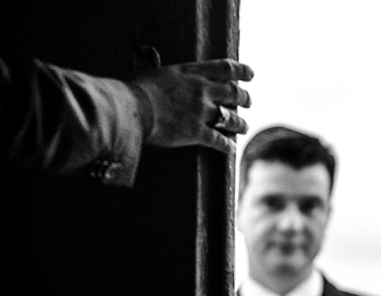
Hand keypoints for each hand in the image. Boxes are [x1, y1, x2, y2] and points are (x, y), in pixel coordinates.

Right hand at [130, 51, 252, 153]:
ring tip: (244, 126)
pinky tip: (231, 149)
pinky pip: (219, 140)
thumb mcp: (150, 71)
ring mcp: (200, 112)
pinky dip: (227, 146)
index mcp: (190, 72)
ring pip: (230, 118)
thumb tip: (147, 61)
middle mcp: (200, 90)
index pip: (224, 68)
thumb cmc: (132, 89)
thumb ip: (158, 70)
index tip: (251, 74)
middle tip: (249, 101)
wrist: (129, 108)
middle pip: (233, 92)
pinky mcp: (196, 133)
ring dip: (240, 123)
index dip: (241, 71)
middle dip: (244, 97)